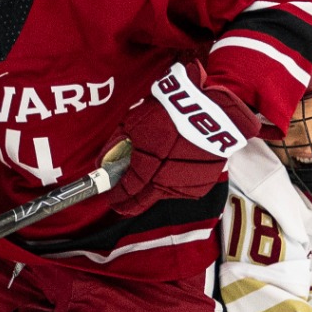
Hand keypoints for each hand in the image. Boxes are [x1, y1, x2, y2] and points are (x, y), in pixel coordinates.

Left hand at [104, 60, 256, 215]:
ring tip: (153, 176)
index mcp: (147, 168)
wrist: (209, 110)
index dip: (117, 197)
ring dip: (154, 190)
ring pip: (163, 195)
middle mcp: (166, 181)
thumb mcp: (134, 122)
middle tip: (123, 200)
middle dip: (131, 202)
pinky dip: (175, 183)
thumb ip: (116, 145)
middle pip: (144, 200)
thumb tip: (102, 163)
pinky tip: (174, 170)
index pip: (127, 191)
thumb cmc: (167, 112)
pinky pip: (183, 189)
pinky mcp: (203, 183)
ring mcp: (186, 184)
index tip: (111, 198)